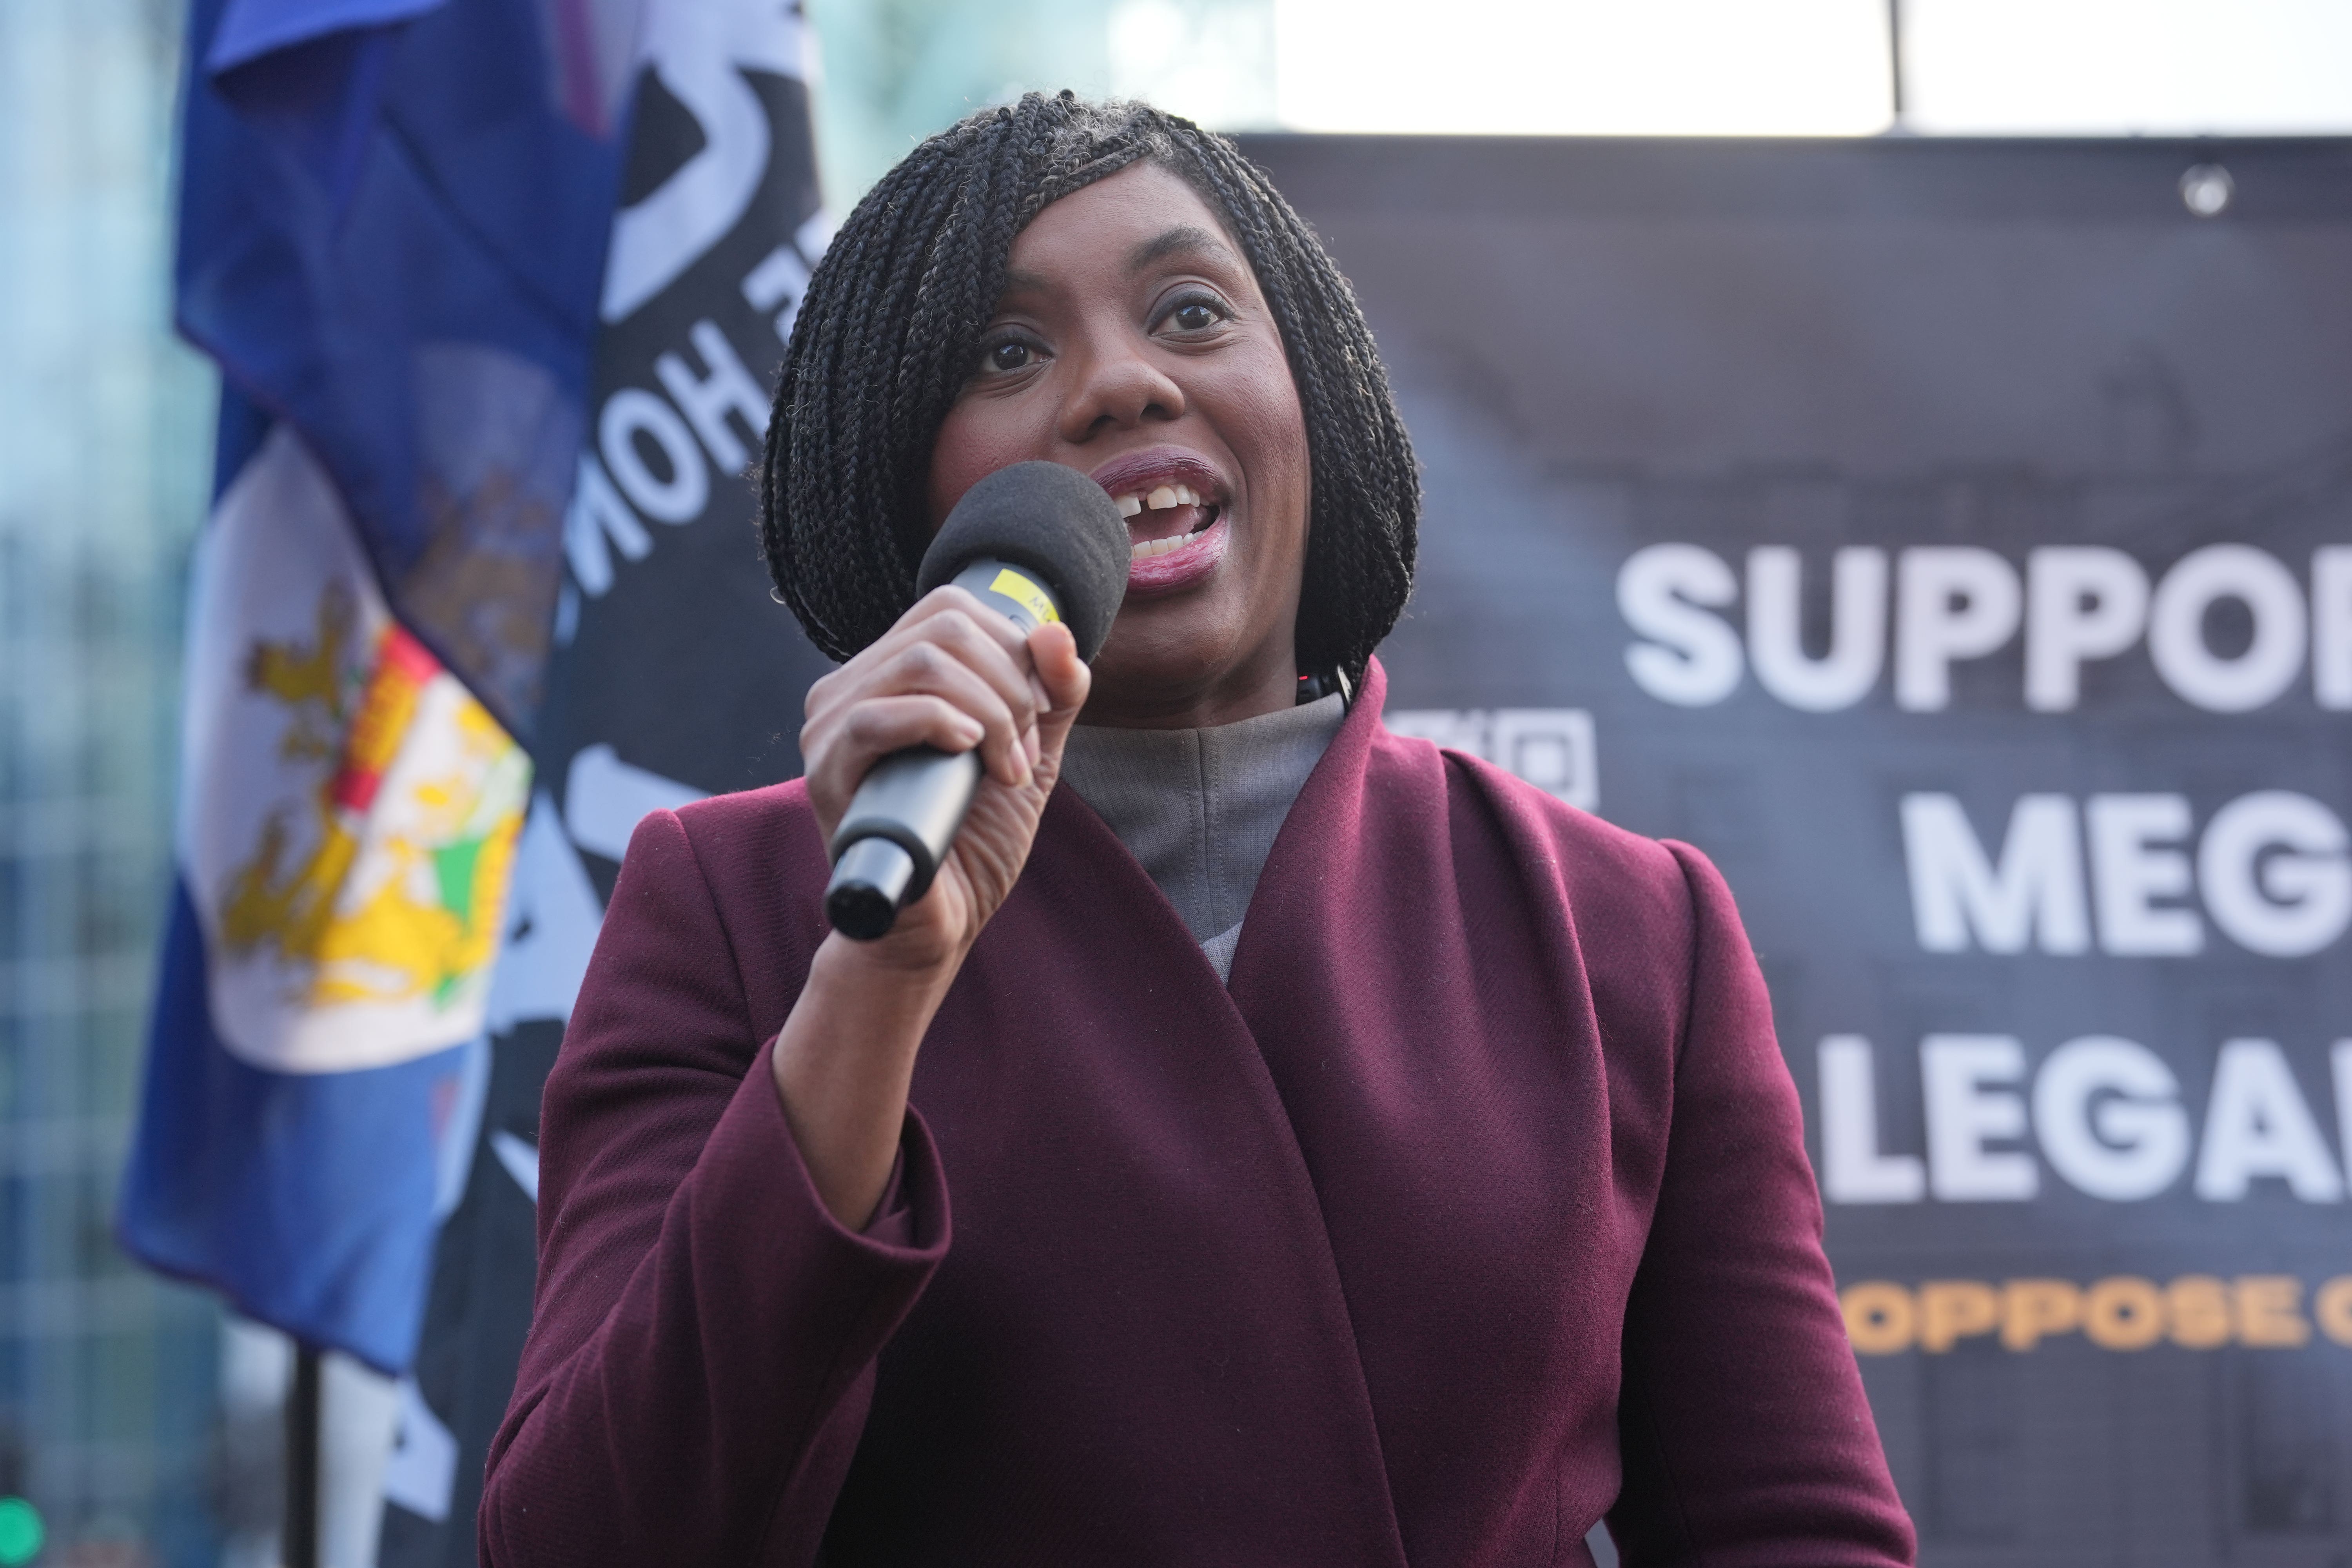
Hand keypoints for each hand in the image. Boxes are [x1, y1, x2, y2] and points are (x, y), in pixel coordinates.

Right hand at [799, 587, 1090, 969]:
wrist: (939, 922)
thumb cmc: (974, 839)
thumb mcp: (1031, 754)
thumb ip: (1053, 695)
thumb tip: (1057, 632)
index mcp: (890, 674)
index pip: (950, 610)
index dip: (1012, 649)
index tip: (1035, 716)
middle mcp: (850, 688)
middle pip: (943, 630)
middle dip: (1009, 688)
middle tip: (1021, 754)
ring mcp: (829, 727)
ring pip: (918, 665)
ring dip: (988, 714)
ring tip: (1004, 770)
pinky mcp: (824, 772)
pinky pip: (873, 717)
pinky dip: (938, 726)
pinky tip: (967, 757)